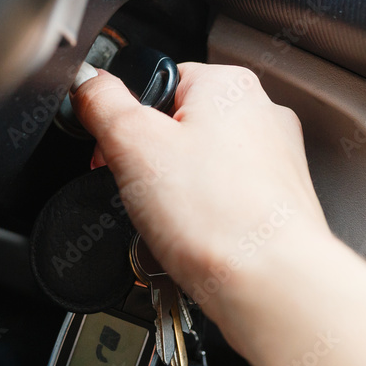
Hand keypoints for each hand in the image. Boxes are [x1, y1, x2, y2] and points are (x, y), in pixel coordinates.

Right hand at [70, 61, 330, 320]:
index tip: (115, 153)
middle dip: (149, 161)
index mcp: (226, 84)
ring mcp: (275, 159)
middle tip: (141, 191)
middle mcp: (260, 112)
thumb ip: (102, 102)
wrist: (270, 283)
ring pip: (199, 167)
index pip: (156, 83)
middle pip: (177, 125)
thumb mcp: (132, 143)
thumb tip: (88, 83)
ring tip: (174, 220)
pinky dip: (204, 217)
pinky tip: (197, 237)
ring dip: (175, 192)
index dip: (124, 120)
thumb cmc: (217, 216)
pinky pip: (222, 200)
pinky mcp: (277, 201)